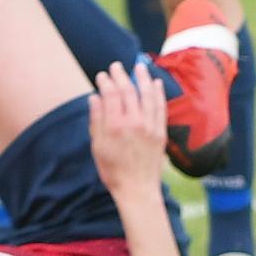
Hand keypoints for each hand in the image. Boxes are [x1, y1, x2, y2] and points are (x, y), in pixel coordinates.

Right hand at [88, 61, 168, 193]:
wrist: (137, 188)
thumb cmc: (113, 170)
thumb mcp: (97, 147)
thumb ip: (96, 120)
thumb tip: (94, 97)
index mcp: (115, 126)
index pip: (111, 95)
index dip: (106, 82)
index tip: (102, 75)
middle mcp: (134, 122)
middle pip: (128, 91)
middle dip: (121, 75)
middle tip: (116, 66)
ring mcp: (149, 126)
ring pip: (146, 94)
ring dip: (142, 78)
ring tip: (138, 66)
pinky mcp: (161, 131)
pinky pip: (160, 107)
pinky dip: (158, 93)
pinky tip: (155, 83)